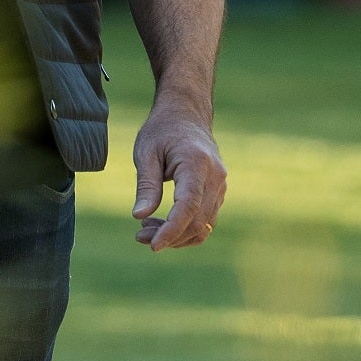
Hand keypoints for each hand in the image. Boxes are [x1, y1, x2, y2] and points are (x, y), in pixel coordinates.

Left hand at [131, 96, 226, 251]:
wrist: (187, 115)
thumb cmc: (163, 130)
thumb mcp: (146, 152)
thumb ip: (146, 184)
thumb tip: (139, 216)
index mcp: (197, 163)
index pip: (188, 206)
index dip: (172, 229)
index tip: (153, 245)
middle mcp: (215, 177)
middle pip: (198, 221)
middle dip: (170, 236)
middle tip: (139, 237)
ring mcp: (220, 186)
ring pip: (204, 225)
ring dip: (176, 235)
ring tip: (145, 231)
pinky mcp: (217, 193)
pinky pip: (205, 219)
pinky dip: (185, 228)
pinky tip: (160, 224)